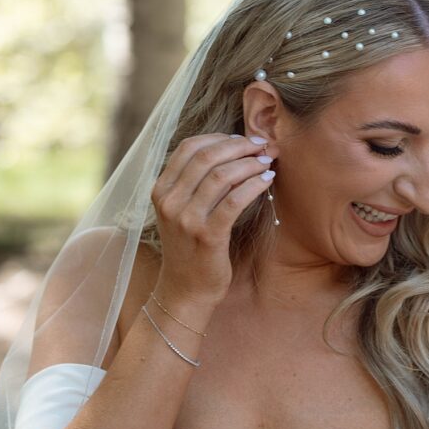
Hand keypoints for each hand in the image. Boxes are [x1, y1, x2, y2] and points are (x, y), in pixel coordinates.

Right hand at [151, 133, 275, 305]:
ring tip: (267, 160)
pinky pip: (234, 201)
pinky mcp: (207, 236)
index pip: (188, 147)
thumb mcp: (182, 211)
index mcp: (161, 190)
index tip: (243, 138)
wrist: (185, 291)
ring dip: (250, 163)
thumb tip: (231, 149)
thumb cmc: (190, 247)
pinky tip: (267, 180)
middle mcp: (169, 201)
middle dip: (239, 146)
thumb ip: (195, 183)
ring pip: (221, 175)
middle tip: (262, 145)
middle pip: (207, 156)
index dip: (219, 137)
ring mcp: (186, 219)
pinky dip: (254, 185)